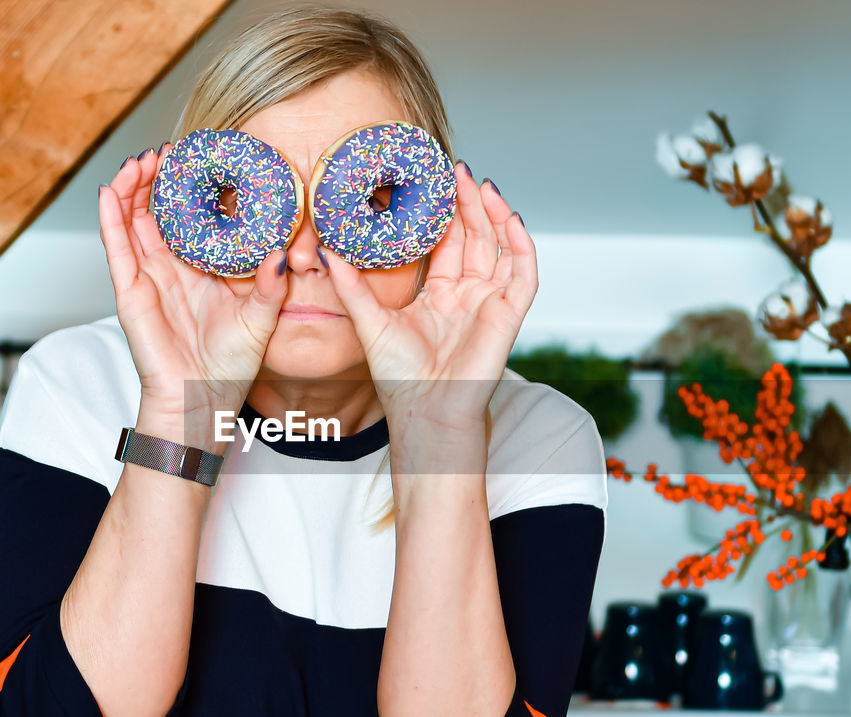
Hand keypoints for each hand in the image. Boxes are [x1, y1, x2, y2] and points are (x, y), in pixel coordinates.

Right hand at [98, 145, 287, 422]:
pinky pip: (116, 249)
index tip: (199, 160)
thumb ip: (271, 284)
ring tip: (139, 161)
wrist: (201, 403)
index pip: (192, 220)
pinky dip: (109, 219)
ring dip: (132, 189)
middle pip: (157, 213)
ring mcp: (148, 279)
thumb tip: (284, 252)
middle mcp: (173, 271)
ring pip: (132, 223)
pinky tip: (109, 193)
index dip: (191, 189)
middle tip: (166, 151)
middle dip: (159, 180)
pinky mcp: (130, 293)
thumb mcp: (261, 319)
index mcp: (202, 271)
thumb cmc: (229, 369)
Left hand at [324, 164, 537, 431]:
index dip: (444, 212)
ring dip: (495, 215)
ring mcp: (490, 303)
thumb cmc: (399, 378)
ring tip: (482, 184)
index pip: (446, 244)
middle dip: (468, 203)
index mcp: (438, 296)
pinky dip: (522, 245)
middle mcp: (467, 296)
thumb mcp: (368, 321)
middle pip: (474, 238)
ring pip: (501, 248)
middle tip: (457, 169)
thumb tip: (326, 249)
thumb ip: (350, 285)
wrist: (424, 412)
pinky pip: (524, 274)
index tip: (434, 180)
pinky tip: (512, 218)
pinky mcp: (509, 315)